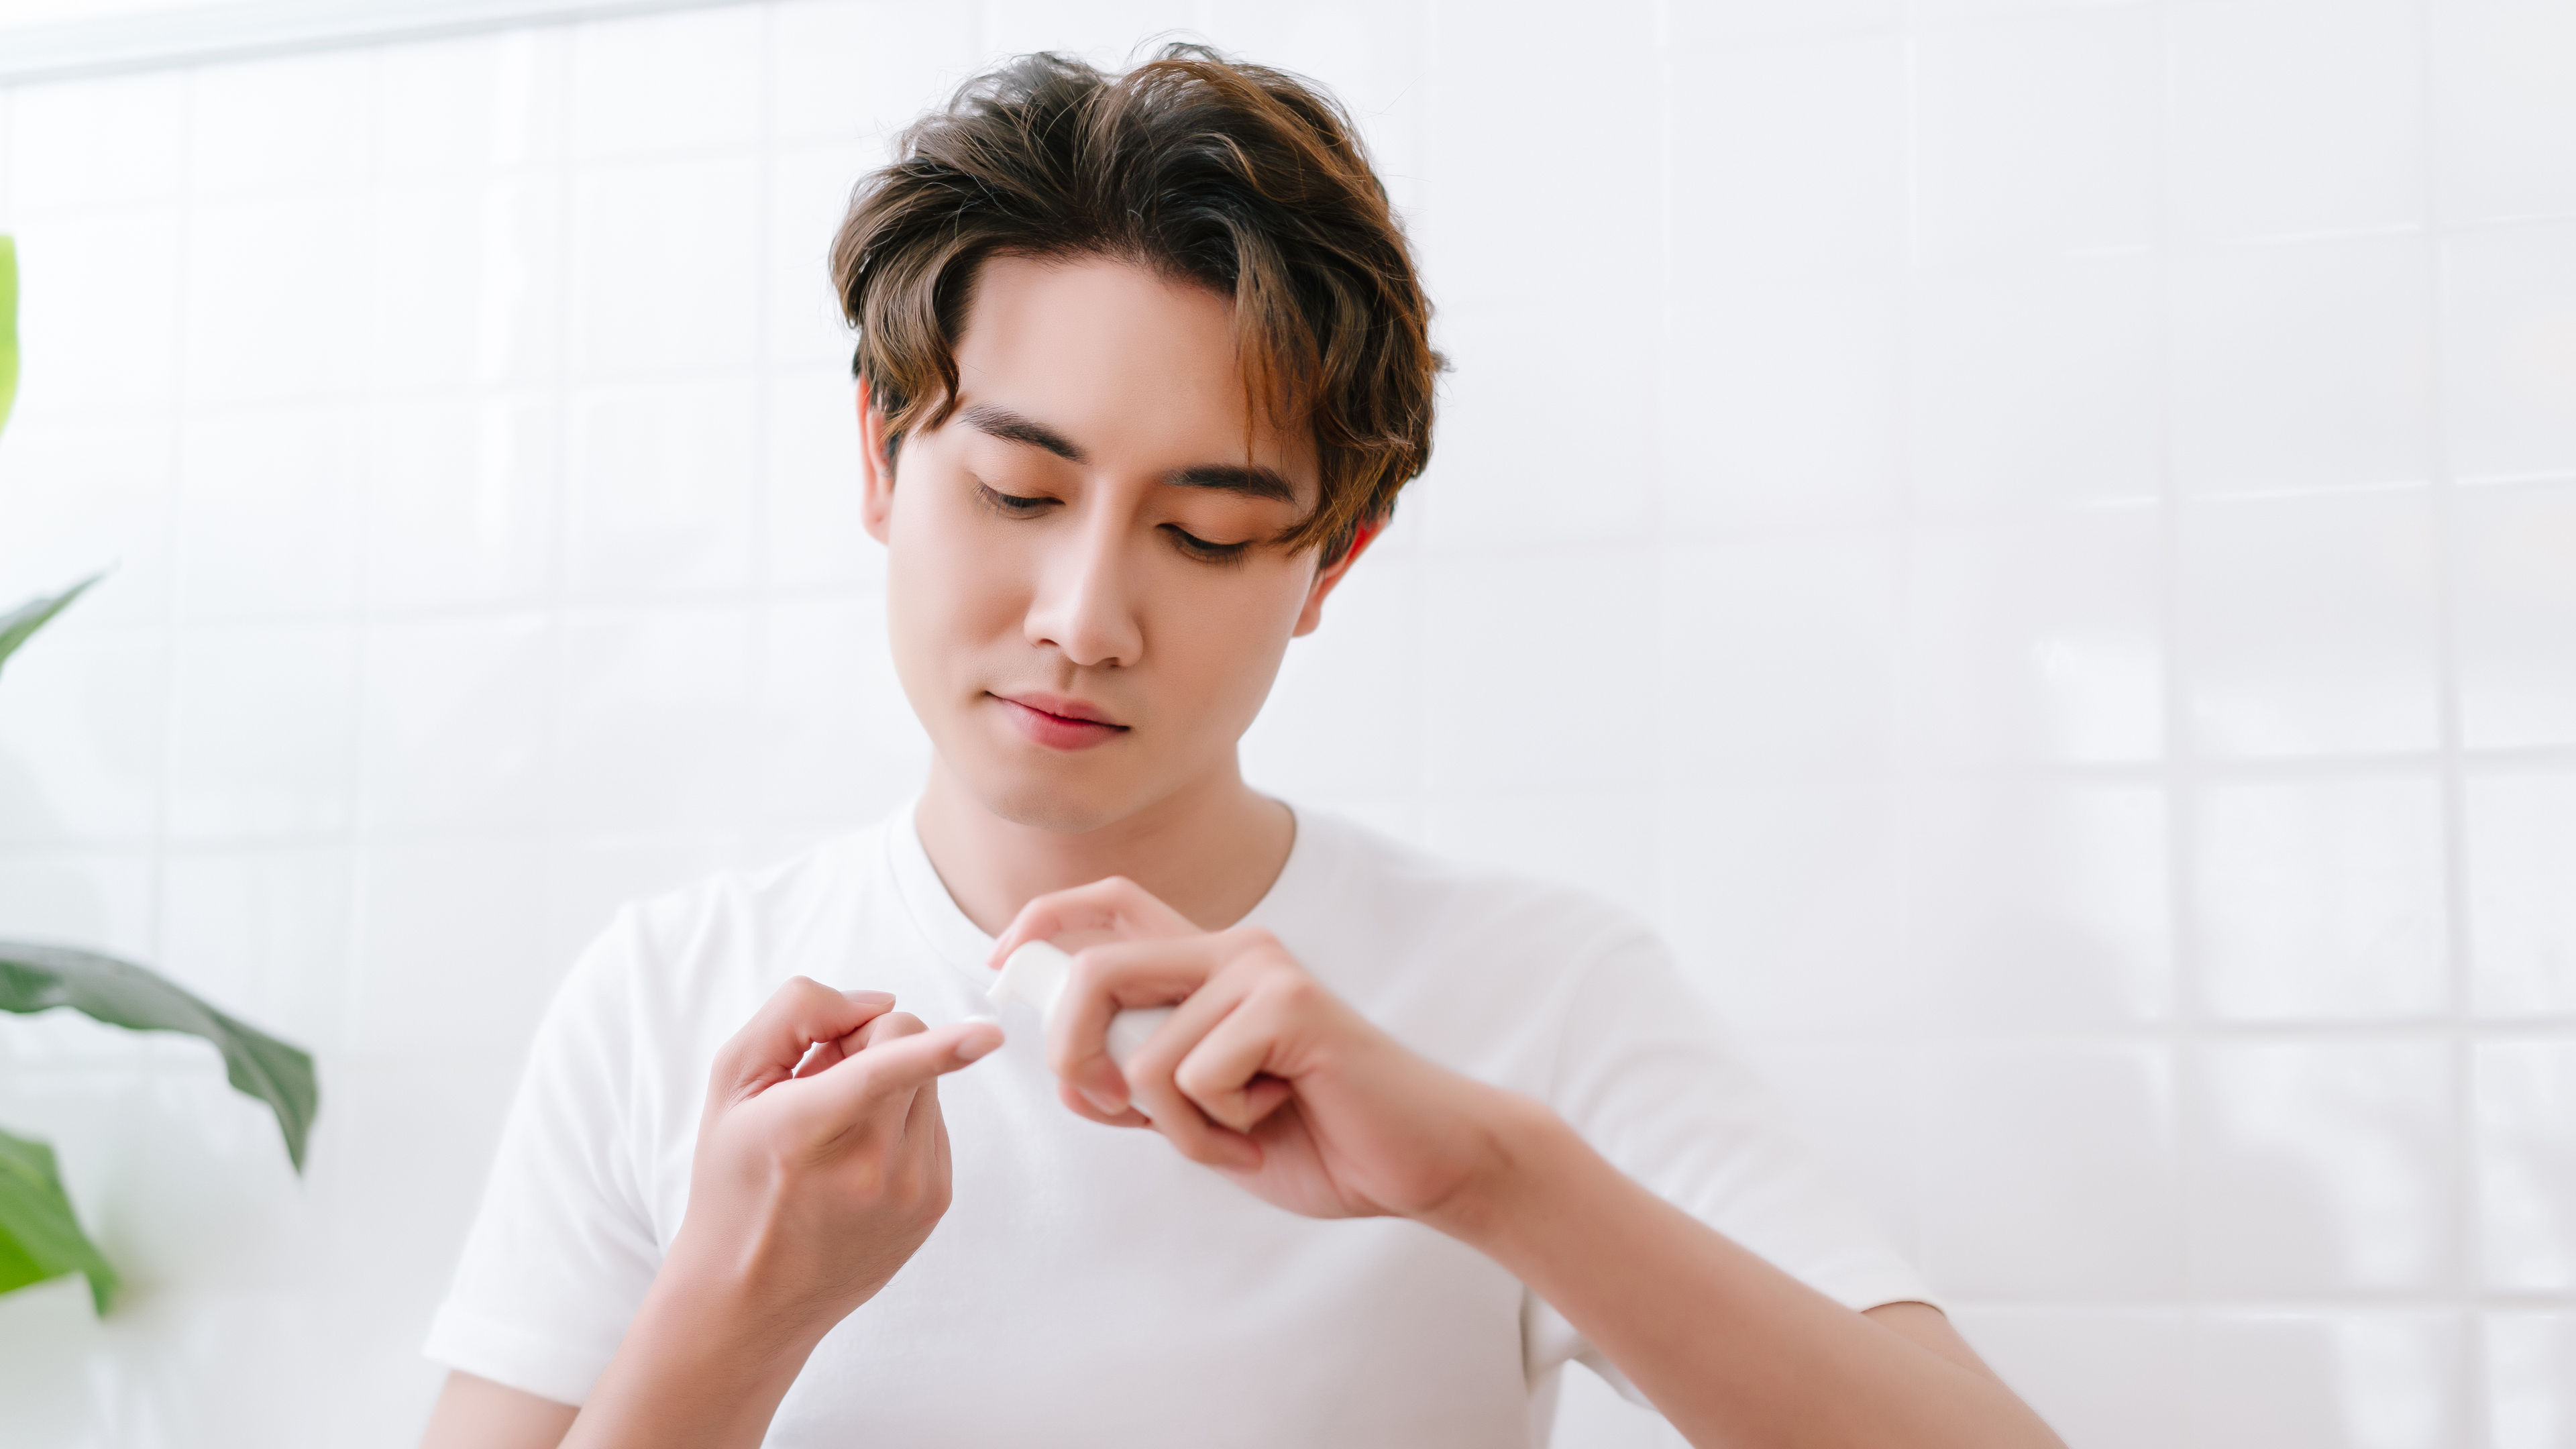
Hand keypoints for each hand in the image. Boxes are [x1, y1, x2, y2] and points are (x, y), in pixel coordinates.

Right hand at [661, 979, 1003, 1339]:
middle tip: (821, 1086)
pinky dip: (901, 1124)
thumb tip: (880, 1001)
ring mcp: (910, 1191)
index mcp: (804, 1131)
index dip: (940, 1048)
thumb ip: (795, 1017)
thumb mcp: (731, 1085)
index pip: (882, 1074)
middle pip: (908, 1042)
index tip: (992, 1034)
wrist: (749, 1295)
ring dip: (890, 1086)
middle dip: (868, 1045)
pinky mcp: (936, 1204)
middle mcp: (868, 1167)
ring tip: (837, 1134)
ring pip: (929, 1079)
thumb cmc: (735, 1179)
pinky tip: (859, 1161)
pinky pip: (935, 1123)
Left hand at [989, 879, 1526, 1225]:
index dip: (1042, 920)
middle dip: (1071, 1052)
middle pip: (1094, 969)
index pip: (1110, 904)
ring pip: (1144, 1054)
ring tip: (1240, 1133)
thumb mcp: (1207, 1116)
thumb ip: (1144, 1085)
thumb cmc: (1318, 1136)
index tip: (999, 965)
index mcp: (1209, 965)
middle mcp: (1230, 949)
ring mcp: (1260, 969)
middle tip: (1109, 1109)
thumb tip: (1073, 1075)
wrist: (1417, 1160)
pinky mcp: (1287, 1002)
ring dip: (1177, 1128)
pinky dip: (1218, 1130)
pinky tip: (1276, 1121)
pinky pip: (1193, 1077)